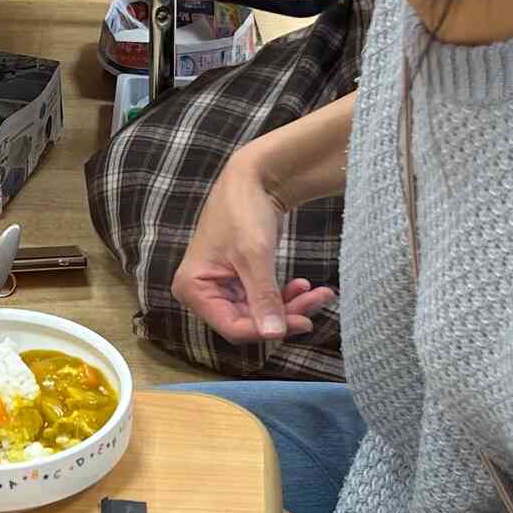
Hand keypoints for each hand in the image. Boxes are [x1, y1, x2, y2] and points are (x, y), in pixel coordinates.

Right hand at [172, 146, 333, 341]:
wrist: (253, 178)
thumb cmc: (243, 210)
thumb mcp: (255, 256)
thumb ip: (263, 298)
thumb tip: (274, 334)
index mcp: (194, 288)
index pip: (232, 326)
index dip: (266, 329)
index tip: (302, 321)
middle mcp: (203, 292)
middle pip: (248, 321)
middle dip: (284, 314)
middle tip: (316, 303)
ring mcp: (222, 286)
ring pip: (260, 312)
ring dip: (290, 305)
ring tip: (318, 293)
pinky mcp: (239, 279)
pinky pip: (263, 298)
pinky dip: (285, 295)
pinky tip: (305, 286)